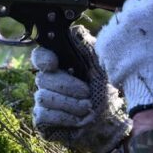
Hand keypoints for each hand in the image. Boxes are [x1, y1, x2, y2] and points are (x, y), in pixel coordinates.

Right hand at [31, 26, 131, 152]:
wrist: (111, 122)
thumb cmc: (105, 91)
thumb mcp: (101, 65)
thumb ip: (87, 47)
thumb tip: (75, 30)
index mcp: (60, 65)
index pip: (40, 56)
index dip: (43, 59)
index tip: (54, 64)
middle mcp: (48, 81)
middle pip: (42, 79)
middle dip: (66, 86)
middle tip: (87, 93)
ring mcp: (44, 101)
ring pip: (43, 97)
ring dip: (68, 103)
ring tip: (87, 107)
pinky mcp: (43, 120)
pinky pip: (43, 115)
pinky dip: (63, 117)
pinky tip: (78, 120)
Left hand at [95, 0, 152, 114]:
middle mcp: (129, 12)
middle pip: (132, 3)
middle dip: (140, 12)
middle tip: (150, 31)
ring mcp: (113, 27)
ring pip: (118, 19)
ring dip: (127, 27)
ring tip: (138, 46)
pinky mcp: (102, 43)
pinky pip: (107, 35)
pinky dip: (115, 41)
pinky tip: (127, 53)